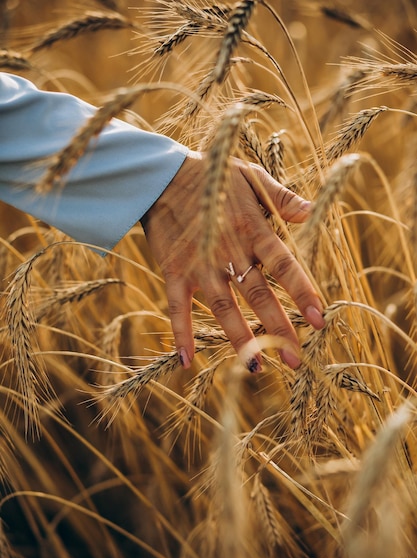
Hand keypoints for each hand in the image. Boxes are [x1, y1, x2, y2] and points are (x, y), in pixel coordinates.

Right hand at [141, 151, 323, 371]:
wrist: (162, 175)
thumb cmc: (214, 176)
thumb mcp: (252, 178)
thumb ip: (282, 198)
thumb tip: (312, 213)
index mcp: (253, 230)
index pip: (284, 267)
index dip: (302, 294)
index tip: (319, 321)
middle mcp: (229, 252)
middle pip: (257, 295)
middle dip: (278, 329)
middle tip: (296, 359)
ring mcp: (200, 264)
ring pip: (222, 307)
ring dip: (239, 338)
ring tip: (256, 367)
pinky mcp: (174, 271)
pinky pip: (177, 306)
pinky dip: (180, 332)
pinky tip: (187, 360)